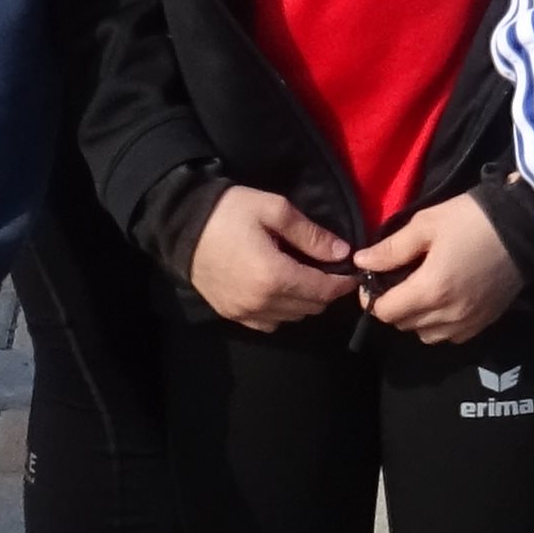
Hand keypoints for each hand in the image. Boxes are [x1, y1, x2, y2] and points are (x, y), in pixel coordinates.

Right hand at [190, 185, 360, 329]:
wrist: (181, 224)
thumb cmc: (229, 211)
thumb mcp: (274, 210)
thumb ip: (311, 235)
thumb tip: (342, 253)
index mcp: (275, 277)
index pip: (323, 290)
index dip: (343, 283)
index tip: (352, 273)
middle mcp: (262, 302)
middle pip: (310, 308)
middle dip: (325, 291)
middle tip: (329, 271)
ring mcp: (245, 312)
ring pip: (292, 318)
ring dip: (305, 302)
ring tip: (306, 278)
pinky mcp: (231, 314)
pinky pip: (269, 323)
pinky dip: (282, 312)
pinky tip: (280, 291)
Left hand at [354, 194, 521, 342]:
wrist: (525, 227)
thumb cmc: (472, 220)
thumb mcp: (426, 225)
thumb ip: (391, 249)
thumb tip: (361, 262)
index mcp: (430, 291)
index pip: (386, 312)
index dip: (372, 298)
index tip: (374, 279)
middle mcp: (448, 315)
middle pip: (404, 325)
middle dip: (394, 306)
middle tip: (398, 280)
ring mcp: (468, 322)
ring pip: (426, 335)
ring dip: (417, 318)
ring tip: (422, 292)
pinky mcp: (485, 323)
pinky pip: (451, 336)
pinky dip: (441, 324)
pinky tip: (445, 300)